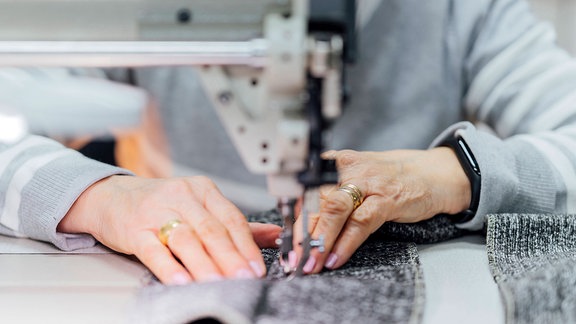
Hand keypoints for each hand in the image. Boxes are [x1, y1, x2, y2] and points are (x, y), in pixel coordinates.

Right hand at [58, 175, 281, 283]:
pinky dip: (169, 267)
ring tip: (219, 284)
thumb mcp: (199, 206)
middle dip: (231, 257)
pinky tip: (181, 281)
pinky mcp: (134, 229)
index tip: (257, 267)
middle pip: (212, 230)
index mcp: (203, 190)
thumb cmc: (160, 204)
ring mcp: (157, 211)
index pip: (231, 218)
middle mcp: (182, 196)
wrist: (110, 196)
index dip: (246, 245)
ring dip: (205, 264)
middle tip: (244, 278)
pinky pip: (153, 250)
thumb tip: (275, 236)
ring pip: (187, 239)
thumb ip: (234, 223)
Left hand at [293, 148, 470, 273]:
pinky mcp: (387, 199)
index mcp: (335, 163)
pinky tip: (335, 258)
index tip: (282, 239)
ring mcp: (368, 182)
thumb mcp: (355, 177)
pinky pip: (360, 223)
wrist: (433, 173)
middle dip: (301, 233)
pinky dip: (345, 243)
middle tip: (292, 257)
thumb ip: (329, 194)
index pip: (304, 188)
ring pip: (334, 210)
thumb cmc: (389, 177)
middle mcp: (348, 169)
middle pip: (314, 200)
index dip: (290, 216)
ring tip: (310, 263)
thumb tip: (302, 223)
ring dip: (319, 241)